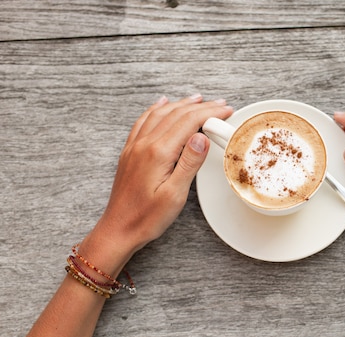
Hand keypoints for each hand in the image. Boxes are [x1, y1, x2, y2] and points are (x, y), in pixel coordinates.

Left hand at [90, 95, 232, 256]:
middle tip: (219, 104)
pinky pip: (143, 121)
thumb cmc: (147, 217)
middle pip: (176, 114)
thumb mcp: (175, 194)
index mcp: (158, 153)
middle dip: (200, 106)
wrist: (119, 229)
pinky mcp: (130, 152)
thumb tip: (201, 137)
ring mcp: (135, 147)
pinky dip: (156, 109)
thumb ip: (189, 163)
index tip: (225, 110)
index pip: (188, 122)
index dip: (210, 113)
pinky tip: (161, 104)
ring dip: (180, 104)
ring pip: (159, 114)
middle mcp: (144, 144)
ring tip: (197, 99)